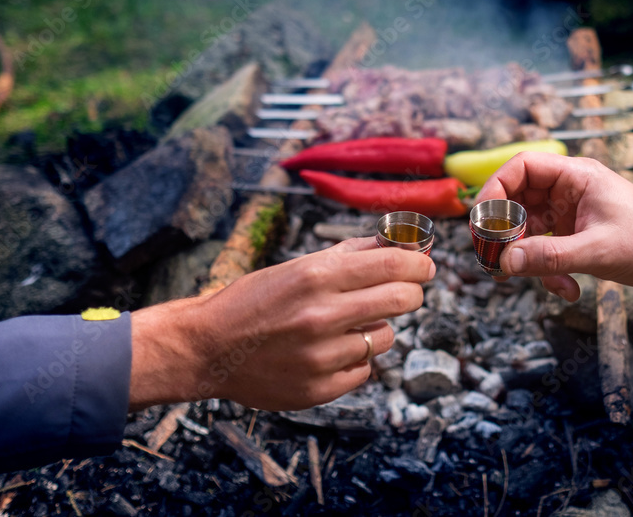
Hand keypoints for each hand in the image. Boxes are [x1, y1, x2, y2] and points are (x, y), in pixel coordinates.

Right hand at [130, 238, 434, 410]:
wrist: (207, 348)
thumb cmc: (254, 301)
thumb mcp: (297, 267)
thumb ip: (349, 255)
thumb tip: (396, 243)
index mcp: (315, 277)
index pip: (392, 264)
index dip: (419, 264)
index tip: (425, 266)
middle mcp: (321, 315)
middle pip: (401, 300)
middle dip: (411, 293)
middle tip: (406, 292)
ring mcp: (320, 356)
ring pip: (385, 338)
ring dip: (377, 329)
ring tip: (349, 326)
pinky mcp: (318, 389)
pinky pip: (363, 369)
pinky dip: (354, 359)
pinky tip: (329, 352)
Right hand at [476, 153, 632, 299]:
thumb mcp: (598, 251)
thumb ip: (550, 257)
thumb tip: (506, 261)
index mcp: (576, 176)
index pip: (522, 167)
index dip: (496, 189)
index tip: (483, 221)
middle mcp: (568, 189)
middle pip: (516, 199)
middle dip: (506, 233)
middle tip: (498, 260)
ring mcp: (568, 212)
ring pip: (527, 229)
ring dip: (528, 259)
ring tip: (544, 283)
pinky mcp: (572, 234)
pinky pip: (543, 249)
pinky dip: (546, 271)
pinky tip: (567, 290)